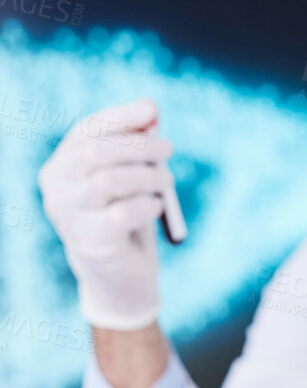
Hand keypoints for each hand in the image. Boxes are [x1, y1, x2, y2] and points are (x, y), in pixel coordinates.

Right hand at [38, 99, 175, 330]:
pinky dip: (148, 206)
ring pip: (110, 181)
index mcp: (62, 166)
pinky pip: (124, 213)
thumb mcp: (130, 178)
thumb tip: (150, 110)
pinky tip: (154, 209)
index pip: (86, 131)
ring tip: (166, 183)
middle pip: (95, 152)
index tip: (151, 110)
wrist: (120, 277)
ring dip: (149, 177)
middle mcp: (57, 188)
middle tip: (168, 149)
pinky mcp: (90, 242)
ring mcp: (68, 216)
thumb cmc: (125, 217)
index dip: (120, 117)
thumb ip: (136, 146)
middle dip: (139, 145)